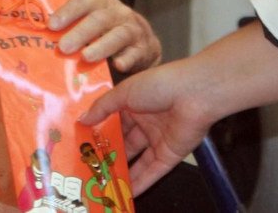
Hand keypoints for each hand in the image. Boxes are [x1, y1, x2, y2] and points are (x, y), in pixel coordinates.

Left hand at [48, 0, 161, 72]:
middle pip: (100, 18)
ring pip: (119, 35)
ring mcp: (133, 31)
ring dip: (102, 46)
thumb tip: (37, 36)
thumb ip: (70, 27)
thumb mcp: (92, 24)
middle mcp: (119, 13)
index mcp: (102, 3)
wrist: (143, 46)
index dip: (68, 11)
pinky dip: (127, 59)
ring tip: (86, 57)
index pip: (85, 0)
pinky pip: (136, 54)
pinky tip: (118, 65)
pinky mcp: (144, 50)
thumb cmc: (107, 34)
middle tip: (64, 47)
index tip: (52, 25)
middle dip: (81, 32)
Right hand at [79, 60, 216, 195]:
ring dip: (123, 173)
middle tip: (91, 171)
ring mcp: (159, 139)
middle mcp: (148, 122)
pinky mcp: (171, 154)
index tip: (83, 147)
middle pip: (125, 144)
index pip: (114, 122)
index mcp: (136, 103)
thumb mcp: (124, 92)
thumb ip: (102, 107)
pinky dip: (141, 183)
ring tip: (104, 186)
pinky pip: (153, 172)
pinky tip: (125, 193)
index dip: (100, 134)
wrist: (195, 93)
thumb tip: (82, 119)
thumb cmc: (160, 84)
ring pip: (138, 161)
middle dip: (110, 157)